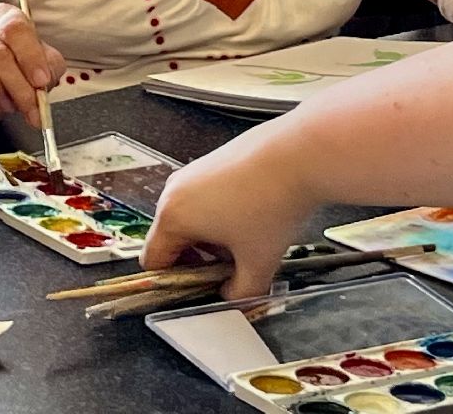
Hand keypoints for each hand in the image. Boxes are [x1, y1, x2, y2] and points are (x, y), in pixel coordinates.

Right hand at [0, 4, 65, 126]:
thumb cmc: (14, 76)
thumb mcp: (41, 68)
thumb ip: (49, 69)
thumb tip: (43, 80)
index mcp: (3, 19)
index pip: (15, 28)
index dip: (30, 56)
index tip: (41, 82)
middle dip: (17, 86)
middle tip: (30, 108)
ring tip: (7, 106)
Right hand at [140, 119, 319, 299]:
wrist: (298, 156)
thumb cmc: (271, 203)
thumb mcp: (258, 263)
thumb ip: (241, 293)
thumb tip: (234, 298)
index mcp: (173, 217)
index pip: (154, 261)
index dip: (174, 282)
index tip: (200, 289)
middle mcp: (174, 191)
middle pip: (172, 239)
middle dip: (198, 260)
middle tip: (231, 269)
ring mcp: (191, 173)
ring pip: (189, 218)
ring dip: (210, 238)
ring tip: (247, 242)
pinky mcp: (210, 162)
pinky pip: (202, 198)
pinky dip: (219, 215)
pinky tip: (252, 218)